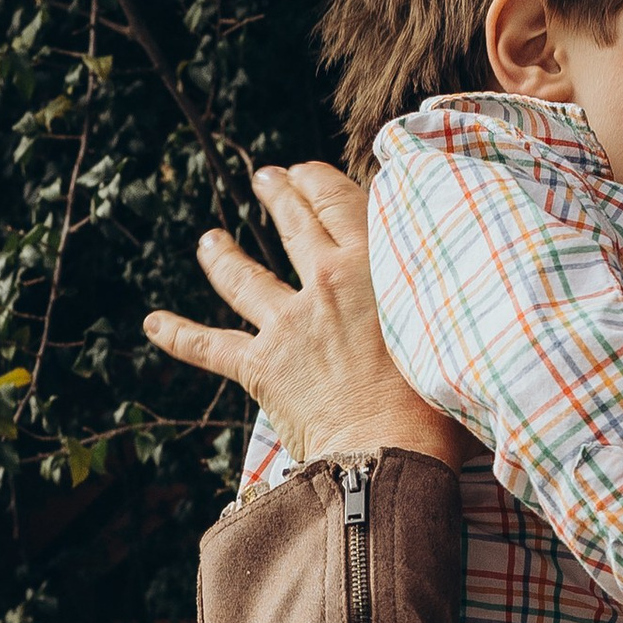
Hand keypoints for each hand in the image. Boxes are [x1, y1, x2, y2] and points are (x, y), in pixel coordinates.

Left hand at [144, 160, 468, 472]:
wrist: (389, 453)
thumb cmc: (439, 403)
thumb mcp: (455, 329)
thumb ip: (444, 295)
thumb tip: (471, 277)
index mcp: (374, 265)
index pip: (343, 201)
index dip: (322, 181)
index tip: (311, 169)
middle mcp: (325, 283)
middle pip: (294, 224)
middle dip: (278, 195)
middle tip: (266, 178)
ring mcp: (288, 324)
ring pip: (243, 275)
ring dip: (222, 253)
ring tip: (208, 239)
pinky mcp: (261, 367)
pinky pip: (210, 346)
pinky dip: (179, 335)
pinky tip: (152, 323)